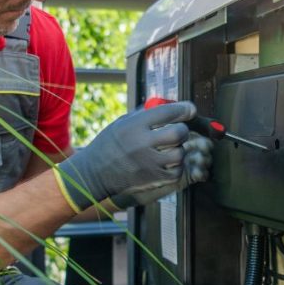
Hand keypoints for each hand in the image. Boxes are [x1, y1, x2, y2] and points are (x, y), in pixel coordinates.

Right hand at [56, 102, 194, 211]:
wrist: (94, 173)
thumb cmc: (110, 144)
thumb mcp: (122, 122)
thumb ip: (146, 114)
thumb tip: (171, 104)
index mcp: (134, 126)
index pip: (167, 112)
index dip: (184, 109)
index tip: (190, 110)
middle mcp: (141, 144)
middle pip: (178, 134)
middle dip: (183, 130)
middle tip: (178, 131)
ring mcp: (148, 164)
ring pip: (180, 154)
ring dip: (179, 149)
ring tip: (170, 149)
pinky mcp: (152, 180)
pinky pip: (177, 171)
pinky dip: (176, 166)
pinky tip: (168, 163)